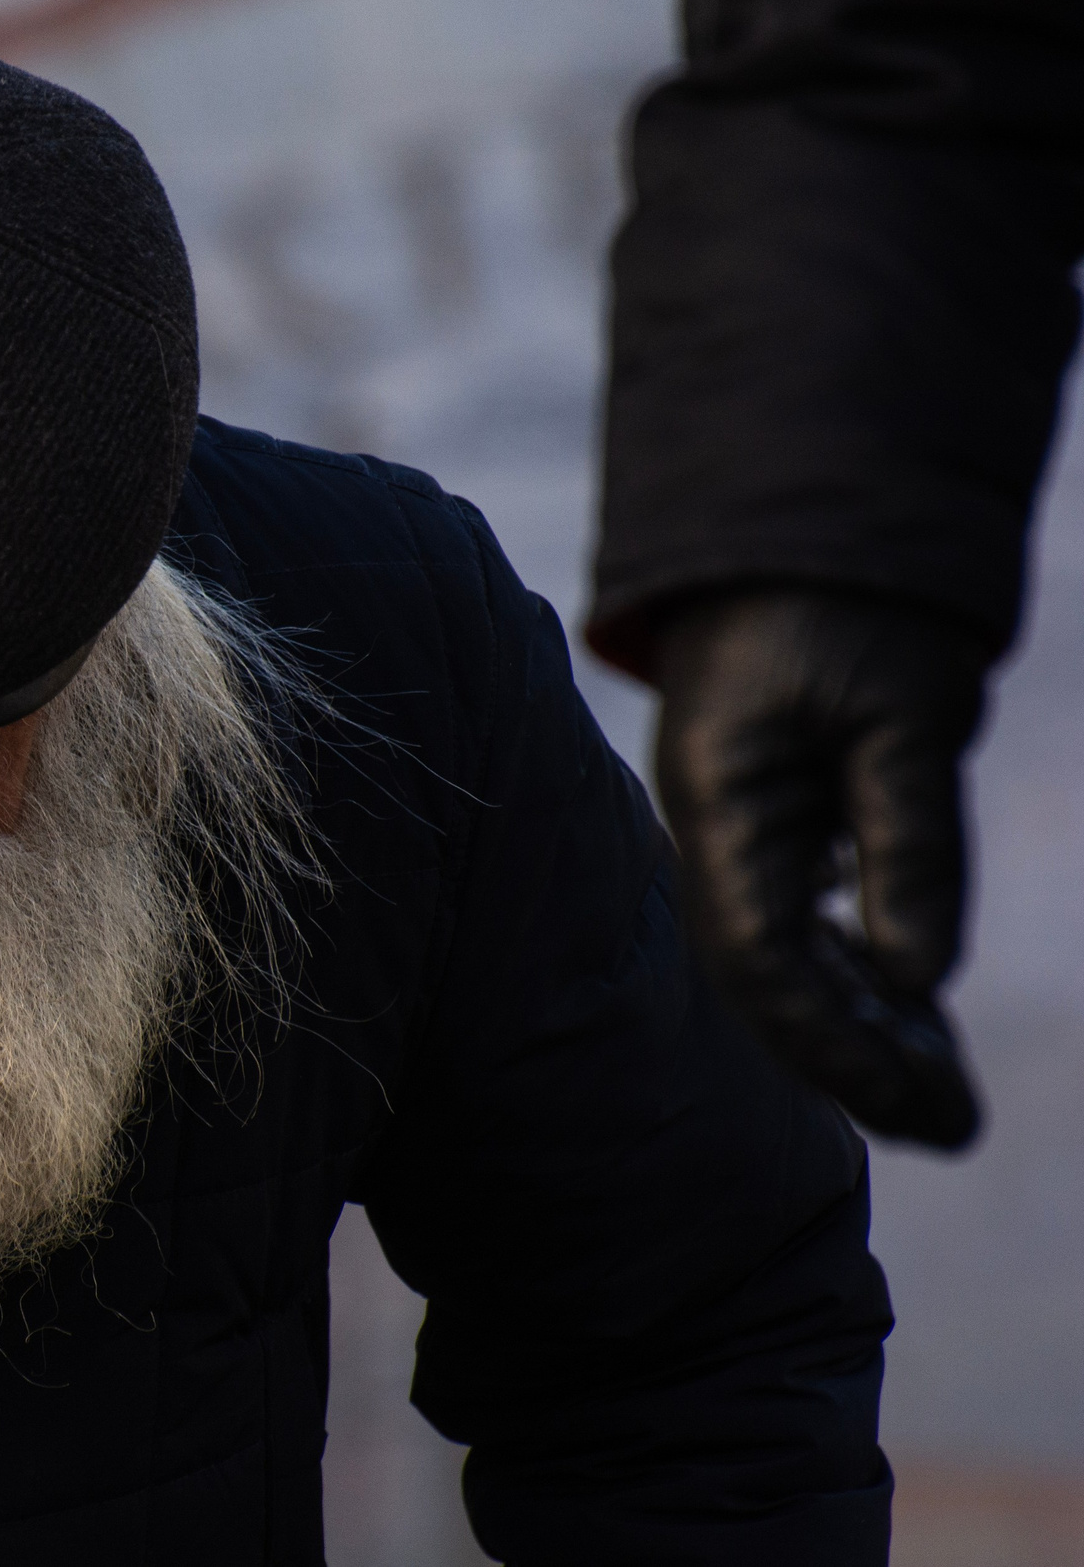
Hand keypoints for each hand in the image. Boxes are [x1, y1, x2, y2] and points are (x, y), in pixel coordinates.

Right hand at [653, 587, 988, 1149]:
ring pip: (787, 968)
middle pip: (768, 984)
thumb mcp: (903, 715)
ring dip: (861, 1036)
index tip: (916, 1100)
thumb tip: (924, 979)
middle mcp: (715, 837)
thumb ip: (911, 841)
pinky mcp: (768, 835)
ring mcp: (735, 839)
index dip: (832, 1040)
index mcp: (724, 805)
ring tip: (949, 1100)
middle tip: (952, 1128)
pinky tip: (918, 1025)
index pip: (761, 957)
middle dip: (853, 1065)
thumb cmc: (843, 613)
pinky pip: (804, 932)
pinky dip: (861, 985)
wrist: (793, 540)